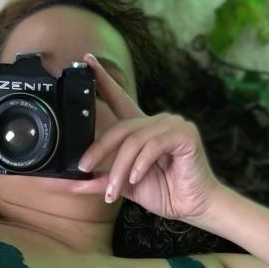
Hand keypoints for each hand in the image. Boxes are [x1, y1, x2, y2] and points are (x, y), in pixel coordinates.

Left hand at [69, 52, 222, 223]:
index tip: (86, 61)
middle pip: (121, 128)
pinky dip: (141, 163)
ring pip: (134, 141)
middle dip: (99, 150)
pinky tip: (136, 178)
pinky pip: (154, 145)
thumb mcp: (127, 186)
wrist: (194, 206)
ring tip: (114, 191)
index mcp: (143, 129)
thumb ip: (104, 181)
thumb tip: (74, 183)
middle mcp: (157, 121)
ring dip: (120, 168)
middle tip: (83, 168)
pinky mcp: (185, 134)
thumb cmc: (165, 193)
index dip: (103, 81)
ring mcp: (172, 124)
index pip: (119, 100)